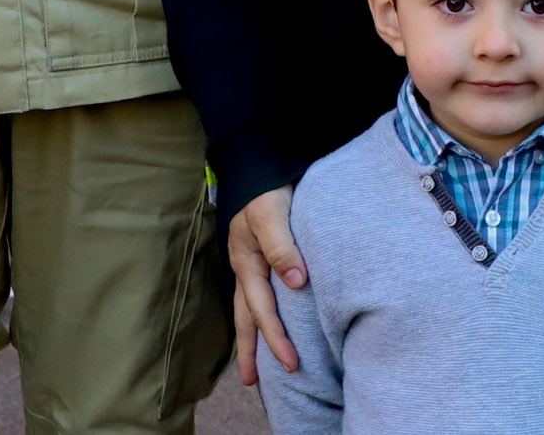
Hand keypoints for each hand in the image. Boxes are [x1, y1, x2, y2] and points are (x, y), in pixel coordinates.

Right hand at [227, 185, 303, 383]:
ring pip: (249, 308)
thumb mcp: (271, 212)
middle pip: (246, 316)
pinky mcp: (262, 256)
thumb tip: (297, 283)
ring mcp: (251, 262)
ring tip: (254, 368)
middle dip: (252, 349)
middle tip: (254, 383)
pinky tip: (268, 323)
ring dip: (253, 337)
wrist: (262, 161)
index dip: (276, 337)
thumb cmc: (266, 187)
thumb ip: (283, 246)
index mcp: (247, 261)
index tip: (291, 362)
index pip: (262, 309)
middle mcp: (246, 267)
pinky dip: (260, 315)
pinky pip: (259, 294)